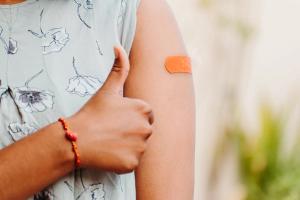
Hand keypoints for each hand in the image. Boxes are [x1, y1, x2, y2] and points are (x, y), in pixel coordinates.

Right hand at [68, 46, 153, 173]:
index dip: (131, 116)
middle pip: (144, 130)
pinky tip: (109, 153)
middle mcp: (147, 128)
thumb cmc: (93, 112)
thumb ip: (119, 68)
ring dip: (128, 145)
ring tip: (110, 141)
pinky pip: (132, 161)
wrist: (76, 138)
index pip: (146, 114)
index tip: (117, 119)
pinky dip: (123, 159)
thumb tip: (118, 47)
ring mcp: (141, 147)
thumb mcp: (108, 89)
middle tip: (112, 130)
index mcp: (144, 109)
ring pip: (139, 146)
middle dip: (132, 131)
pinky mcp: (133, 163)